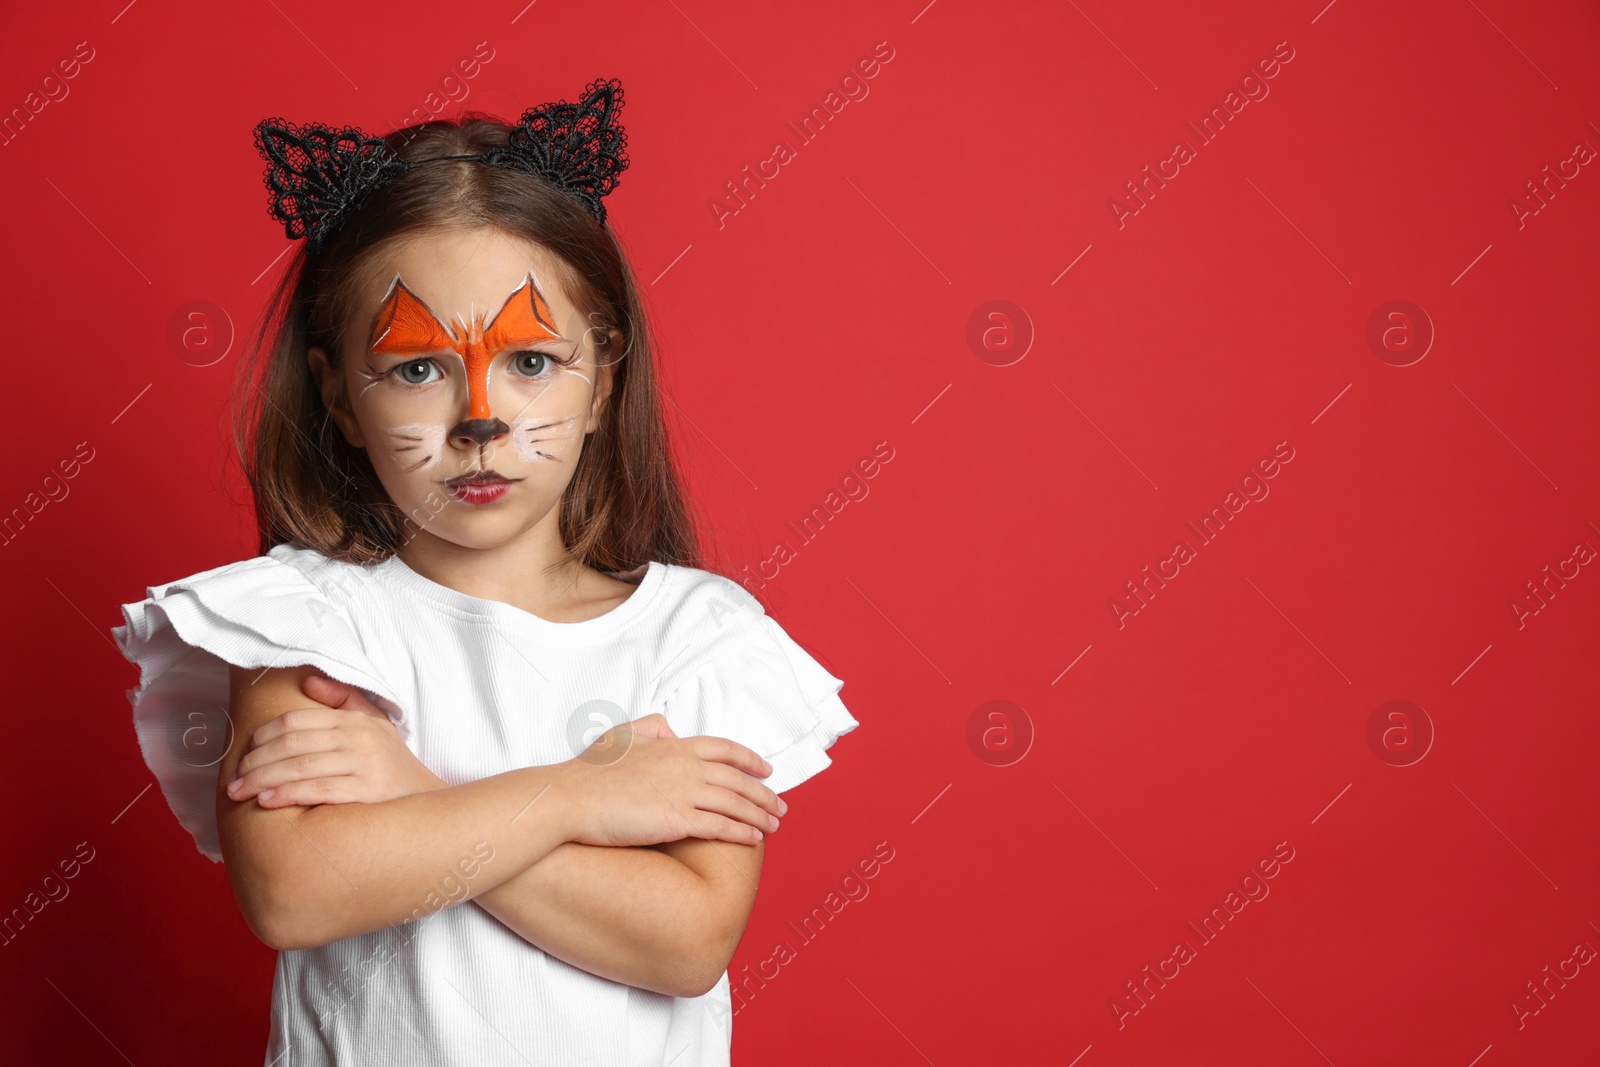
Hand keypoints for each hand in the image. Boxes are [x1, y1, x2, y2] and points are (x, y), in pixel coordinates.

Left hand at [225, 674, 444, 807]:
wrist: (428, 803)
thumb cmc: (393, 767)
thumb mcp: (375, 725)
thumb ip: (343, 700)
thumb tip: (307, 680)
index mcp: (355, 720)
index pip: (297, 721)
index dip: (264, 736)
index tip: (243, 753)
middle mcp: (359, 737)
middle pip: (292, 743)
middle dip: (256, 761)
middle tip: (233, 779)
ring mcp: (364, 763)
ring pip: (300, 766)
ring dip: (262, 779)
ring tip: (239, 792)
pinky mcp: (368, 790)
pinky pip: (318, 789)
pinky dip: (288, 794)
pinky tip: (266, 801)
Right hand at [557, 712, 787, 848]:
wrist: (571, 797)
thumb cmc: (591, 770)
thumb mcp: (622, 734)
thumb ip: (650, 727)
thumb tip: (670, 728)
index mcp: (675, 745)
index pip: (725, 749)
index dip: (750, 759)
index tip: (767, 770)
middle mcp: (685, 766)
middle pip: (738, 779)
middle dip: (764, 794)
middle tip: (782, 806)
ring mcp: (683, 793)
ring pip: (735, 804)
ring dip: (760, 815)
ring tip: (775, 826)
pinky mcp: (676, 820)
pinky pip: (720, 826)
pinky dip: (742, 832)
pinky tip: (754, 839)